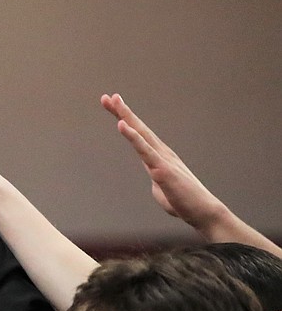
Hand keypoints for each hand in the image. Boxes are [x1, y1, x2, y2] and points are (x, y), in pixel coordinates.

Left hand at [101, 93, 226, 229]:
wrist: (203, 213)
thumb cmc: (183, 201)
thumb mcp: (162, 188)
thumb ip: (156, 179)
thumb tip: (155, 178)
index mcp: (159, 156)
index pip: (140, 135)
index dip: (126, 119)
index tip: (113, 105)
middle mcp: (161, 153)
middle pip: (139, 128)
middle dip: (123, 112)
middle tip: (108, 97)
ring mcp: (162, 159)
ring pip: (141, 134)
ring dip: (127, 117)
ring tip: (114, 102)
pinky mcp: (162, 170)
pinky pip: (144, 150)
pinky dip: (133, 137)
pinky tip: (122, 125)